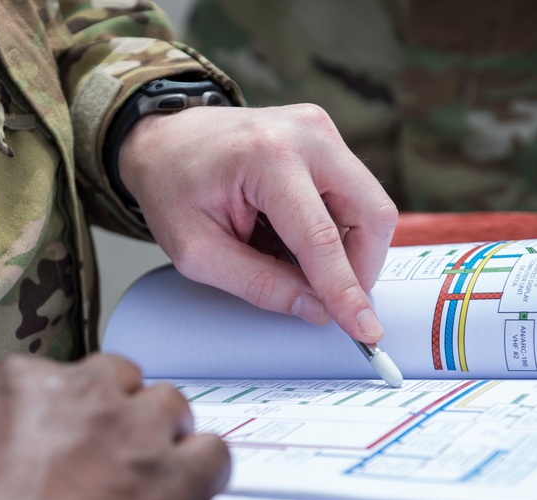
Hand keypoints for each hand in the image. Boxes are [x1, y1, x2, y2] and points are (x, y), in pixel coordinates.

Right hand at [0, 354, 229, 499]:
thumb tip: (11, 457)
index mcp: (18, 382)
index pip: (61, 377)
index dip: (69, 414)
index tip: (67, 443)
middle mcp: (83, 391)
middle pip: (120, 379)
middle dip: (120, 411)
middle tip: (112, 455)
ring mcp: (136, 429)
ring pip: (170, 404)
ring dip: (165, 433)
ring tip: (155, 473)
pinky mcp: (177, 474)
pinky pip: (214, 452)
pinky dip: (207, 469)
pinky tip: (191, 493)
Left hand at [119, 103, 397, 343]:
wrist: (164, 140)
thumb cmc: (172, 187)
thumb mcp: (197, 252)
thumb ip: (259, 284)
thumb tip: (316, 308)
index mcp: (266, 156)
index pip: (322, 238)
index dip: (347, 291)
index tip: (366, 330)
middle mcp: (305, 134)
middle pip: (371, 215)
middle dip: (360, 268)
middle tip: (327, 296)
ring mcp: (320, 131)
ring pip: (371, 207)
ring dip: (346, 248)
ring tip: (294, 256)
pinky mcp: (326, 139)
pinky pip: (356, 196)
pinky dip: (338, 228)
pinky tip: (296, 234)